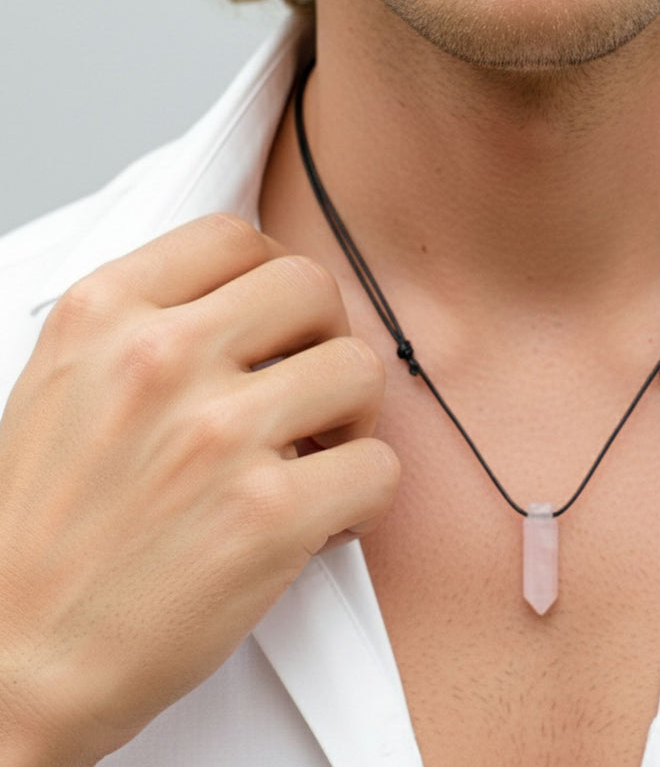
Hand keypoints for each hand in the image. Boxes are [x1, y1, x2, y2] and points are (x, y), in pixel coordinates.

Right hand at [0, 214, 398, 764]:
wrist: (8, 664)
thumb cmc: (40, 533)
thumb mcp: (65, 386)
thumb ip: (150, 325)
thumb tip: (256, 301)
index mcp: (103, 315)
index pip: (234, 238)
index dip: (271, 280)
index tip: (275, 326)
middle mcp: (161, 359)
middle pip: (312, 287)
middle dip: (324, 337)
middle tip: (307, 388)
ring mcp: (218, 434)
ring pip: (360, 369)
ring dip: (354, 416)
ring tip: (318, 456)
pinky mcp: (267, 515)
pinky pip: (379, 467)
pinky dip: (363, 496)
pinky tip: (321, 519)